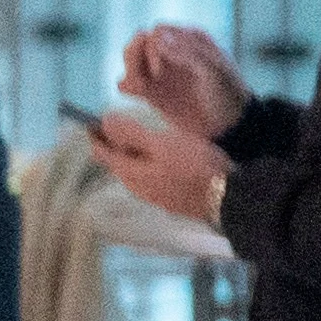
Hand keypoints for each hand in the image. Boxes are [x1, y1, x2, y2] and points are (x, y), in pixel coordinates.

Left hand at [79, 107, 228, 230]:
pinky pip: (150, 178)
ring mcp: (154, 196)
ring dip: (130, 154)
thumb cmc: (195, 165)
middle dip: (112, 144)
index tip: (92, 121)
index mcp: (130, 173)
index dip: (96, 135)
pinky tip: (159, 157)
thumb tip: (105, 121)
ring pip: (134, 171)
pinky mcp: (170, 199)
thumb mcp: (162, 143)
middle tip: (114, 125)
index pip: (102, 153)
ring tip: (136, 137)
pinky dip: (146, 163)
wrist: (229, 197)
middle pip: (117, 163)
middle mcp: (137, 188)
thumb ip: (131, 134)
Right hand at [120, 25, 249, 139]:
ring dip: (130, 69)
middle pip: (139, 41)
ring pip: (130, 59)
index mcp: (190, 40)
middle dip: (137, 55)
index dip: (154, 46)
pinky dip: (126, 85)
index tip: (163, 68)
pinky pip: (126, 83)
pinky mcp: (151, 93)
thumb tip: (154, 35)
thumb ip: (186, 52)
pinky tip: (138, 95)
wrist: (230, 127)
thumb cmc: (228, 94)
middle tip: (151, 76)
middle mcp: (172, 53)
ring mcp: (161, 73)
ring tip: (142, 86)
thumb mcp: (215, 71)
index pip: (159, 31)